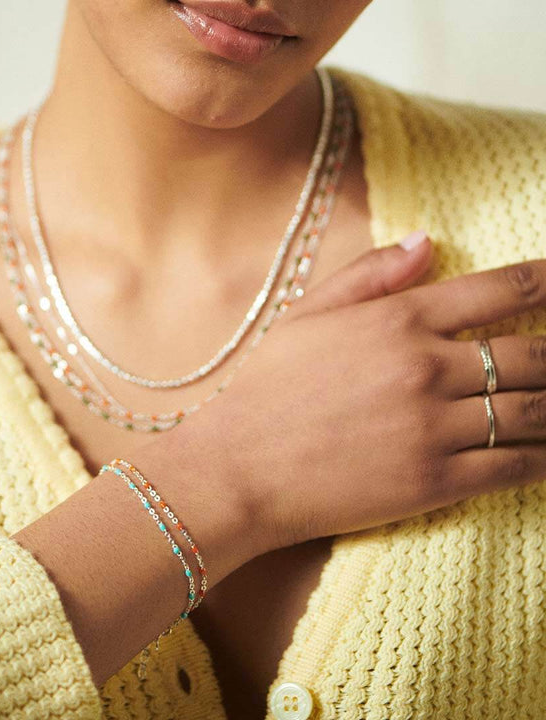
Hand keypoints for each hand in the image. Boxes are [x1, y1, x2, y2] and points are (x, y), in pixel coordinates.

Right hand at [189, 239, 545, 555]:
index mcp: (398, 319)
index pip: (506, 289)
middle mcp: (427, 366)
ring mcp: (435, 426)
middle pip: (536, 354)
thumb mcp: (305, 316)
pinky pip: (518, 466)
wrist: (237, 468)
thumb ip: (369, 275)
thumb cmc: (265, 389)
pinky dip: (545, 459)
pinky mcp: (435, 481)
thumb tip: (427, 241)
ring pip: (537, 412)